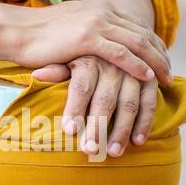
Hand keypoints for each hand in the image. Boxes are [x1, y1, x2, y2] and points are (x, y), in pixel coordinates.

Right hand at [8, 0, 170, 86]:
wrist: (13, 31)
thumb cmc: (36, 37)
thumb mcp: (69, 29)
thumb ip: (88, 33)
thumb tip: (96, 47)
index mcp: (100, 7)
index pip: (136, 25)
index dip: (154, 44)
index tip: (164, 60)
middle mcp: (102, 11)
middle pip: (143, 33)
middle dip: (161, 54)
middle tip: (171, 74)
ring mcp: (95, 23)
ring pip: (137, 43)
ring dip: (155, 62)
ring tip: (167, 79)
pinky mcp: (87, 38)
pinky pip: (120, 54)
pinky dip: (137, 66)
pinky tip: (148, 78)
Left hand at [30, 56, 157, 157]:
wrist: (118, 32)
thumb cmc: (86, 51)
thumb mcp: (70, 55)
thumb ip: (56, 69)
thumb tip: (36, 76)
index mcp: (89, 58)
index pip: (81, 86)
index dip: (75, 109)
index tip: (69, 131)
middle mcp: (112, 64)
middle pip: (105, 99)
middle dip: (98, 127)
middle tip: (90, 150)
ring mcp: (133, 72)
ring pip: (129, 103)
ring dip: (122, 130)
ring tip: (113, 152)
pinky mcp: (149, 79)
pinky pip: (149, 102)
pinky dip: (145, 123)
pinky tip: (137, 142)